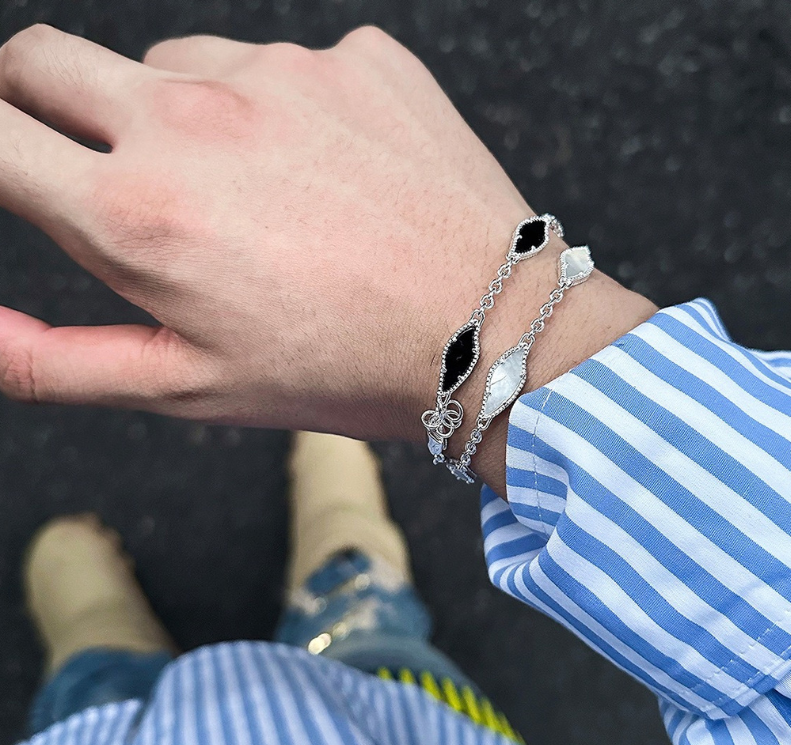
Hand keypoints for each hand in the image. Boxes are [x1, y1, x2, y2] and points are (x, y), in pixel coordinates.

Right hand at [0, 25, 654, 493]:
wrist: (487, 330)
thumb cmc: (342, 368)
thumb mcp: (190, 386)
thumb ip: (57, 364)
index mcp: (140, 211)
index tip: (7, 163)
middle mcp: (195, 116)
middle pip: (45, 62)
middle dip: (39, 102)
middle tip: (95, 163)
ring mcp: (281, 72)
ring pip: (173, 63)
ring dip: (179, 115)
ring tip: (252, 198)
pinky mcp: (354, 57)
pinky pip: (281, 64)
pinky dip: (280, 108)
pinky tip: (328, 173)